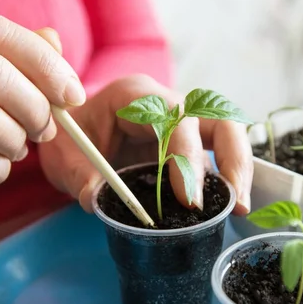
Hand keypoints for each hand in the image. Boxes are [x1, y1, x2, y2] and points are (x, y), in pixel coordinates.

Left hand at [38, 74, 253, 215]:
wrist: (69, 131)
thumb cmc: (67, 135)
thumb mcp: (62, 156)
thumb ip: (79, 176)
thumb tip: (97, 200)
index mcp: (135, 96)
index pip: (175, 119)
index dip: (188, 157)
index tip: (190, 201)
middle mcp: (166, 103)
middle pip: (217, 119)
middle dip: (232, 160)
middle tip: (236, 203)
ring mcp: (180, 123)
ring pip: (226, 134)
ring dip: (238, 169)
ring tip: (240, 207)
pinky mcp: (185, 144)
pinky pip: (216, 154)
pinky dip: (225, 178)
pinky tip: (228, 204)